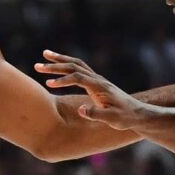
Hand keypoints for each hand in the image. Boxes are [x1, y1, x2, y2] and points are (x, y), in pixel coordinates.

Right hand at [36, 50, 151, 129]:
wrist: (137, 113)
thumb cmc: (125, 118)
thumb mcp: (112, 119)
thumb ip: (97, 114)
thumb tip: (82, 110)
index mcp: (99, 87)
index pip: (78, 78)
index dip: (63, 80)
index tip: (49, 84)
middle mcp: (98, 79)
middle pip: (74, 66)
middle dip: (55, 65)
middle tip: (37, 65)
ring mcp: (97, 79)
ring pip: (76, 64)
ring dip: (60, 59)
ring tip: (44, 54)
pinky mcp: (96, 82)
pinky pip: (79, 69)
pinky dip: (67, 64)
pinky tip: (58, 65)